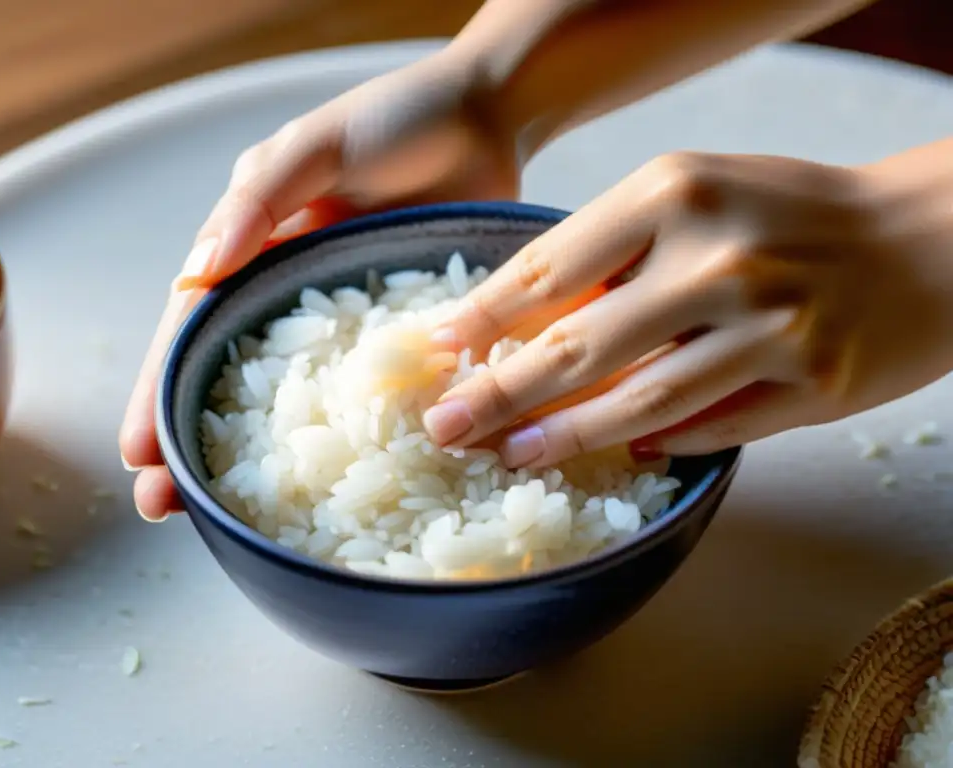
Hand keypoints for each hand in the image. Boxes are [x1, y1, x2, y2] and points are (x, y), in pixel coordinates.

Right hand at [120, 49, 519, 520]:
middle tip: (161, 506)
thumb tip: (195, 276)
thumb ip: (259, 202)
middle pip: (228, 379)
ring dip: (260, 457)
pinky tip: (344, 486)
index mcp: (251, 249)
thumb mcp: (314, 149)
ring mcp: (346, 325)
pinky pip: (371, 395)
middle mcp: (289, 295)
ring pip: (294, 401)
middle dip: (193, 442)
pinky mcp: (400, 337)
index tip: (137, 452)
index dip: (161, 390)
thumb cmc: (392, 120)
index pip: (191, 329)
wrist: (485, 118)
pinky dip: (354, 439)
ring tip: (229, 515)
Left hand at [423, 146, 952, 466]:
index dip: (485, 318)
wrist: (931, 235)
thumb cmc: (796, 211)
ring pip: (640, 402)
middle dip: (499, 394)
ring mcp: (771, 328)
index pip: (552, 268)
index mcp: (677, 193)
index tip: (440, 352)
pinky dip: (657, 445)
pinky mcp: (812, 386)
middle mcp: (721, 258)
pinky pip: (712, 429)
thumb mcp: (698, 192)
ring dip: (566, 437)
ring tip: (510, 454)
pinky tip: (618, 454)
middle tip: (446, 426)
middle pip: (579, 346)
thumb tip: (523, 321)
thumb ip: (616, 249)